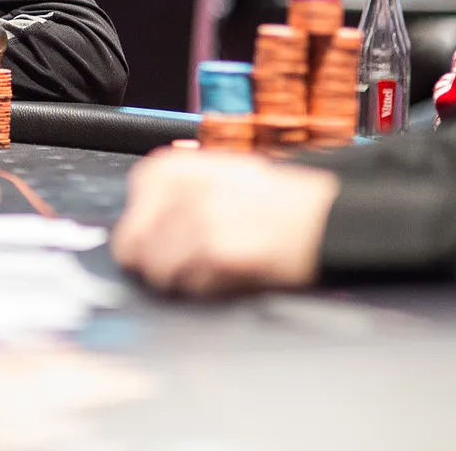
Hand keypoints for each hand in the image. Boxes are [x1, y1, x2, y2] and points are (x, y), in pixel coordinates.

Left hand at [110, 150, 338, 296]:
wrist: (327, 216)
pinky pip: (193, 286)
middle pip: (134, 249)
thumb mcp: (214, 176)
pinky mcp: (221, 253)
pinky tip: (233, 273)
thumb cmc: (273, 199)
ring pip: (159, 272)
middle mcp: (182, 190)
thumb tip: (133, 233)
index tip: (159, 242)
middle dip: (154, 263)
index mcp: (174, 168)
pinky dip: (208, 288)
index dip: (142, 238)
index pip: (127, 217)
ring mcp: (200, 221)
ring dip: (182, 278)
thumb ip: (170, 197)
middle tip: (182, 264)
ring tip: (213, 266)